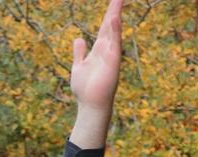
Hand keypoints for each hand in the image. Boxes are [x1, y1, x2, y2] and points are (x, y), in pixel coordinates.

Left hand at [70, 0, 121, 148]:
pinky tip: (114, 18)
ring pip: (113, 31)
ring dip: (115, 15)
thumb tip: (79, 39)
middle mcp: (106, 49)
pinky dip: (115, 31)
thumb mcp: (78, 66)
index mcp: (98, 49)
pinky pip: (114, 43)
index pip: (105, 26)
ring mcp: (110, 55)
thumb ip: (79, 53)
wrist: (90, 105)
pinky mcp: (112, 62)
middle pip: (111, 24)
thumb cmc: (85, 89)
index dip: (110, 12)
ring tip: (118, 0)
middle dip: (114, 9)